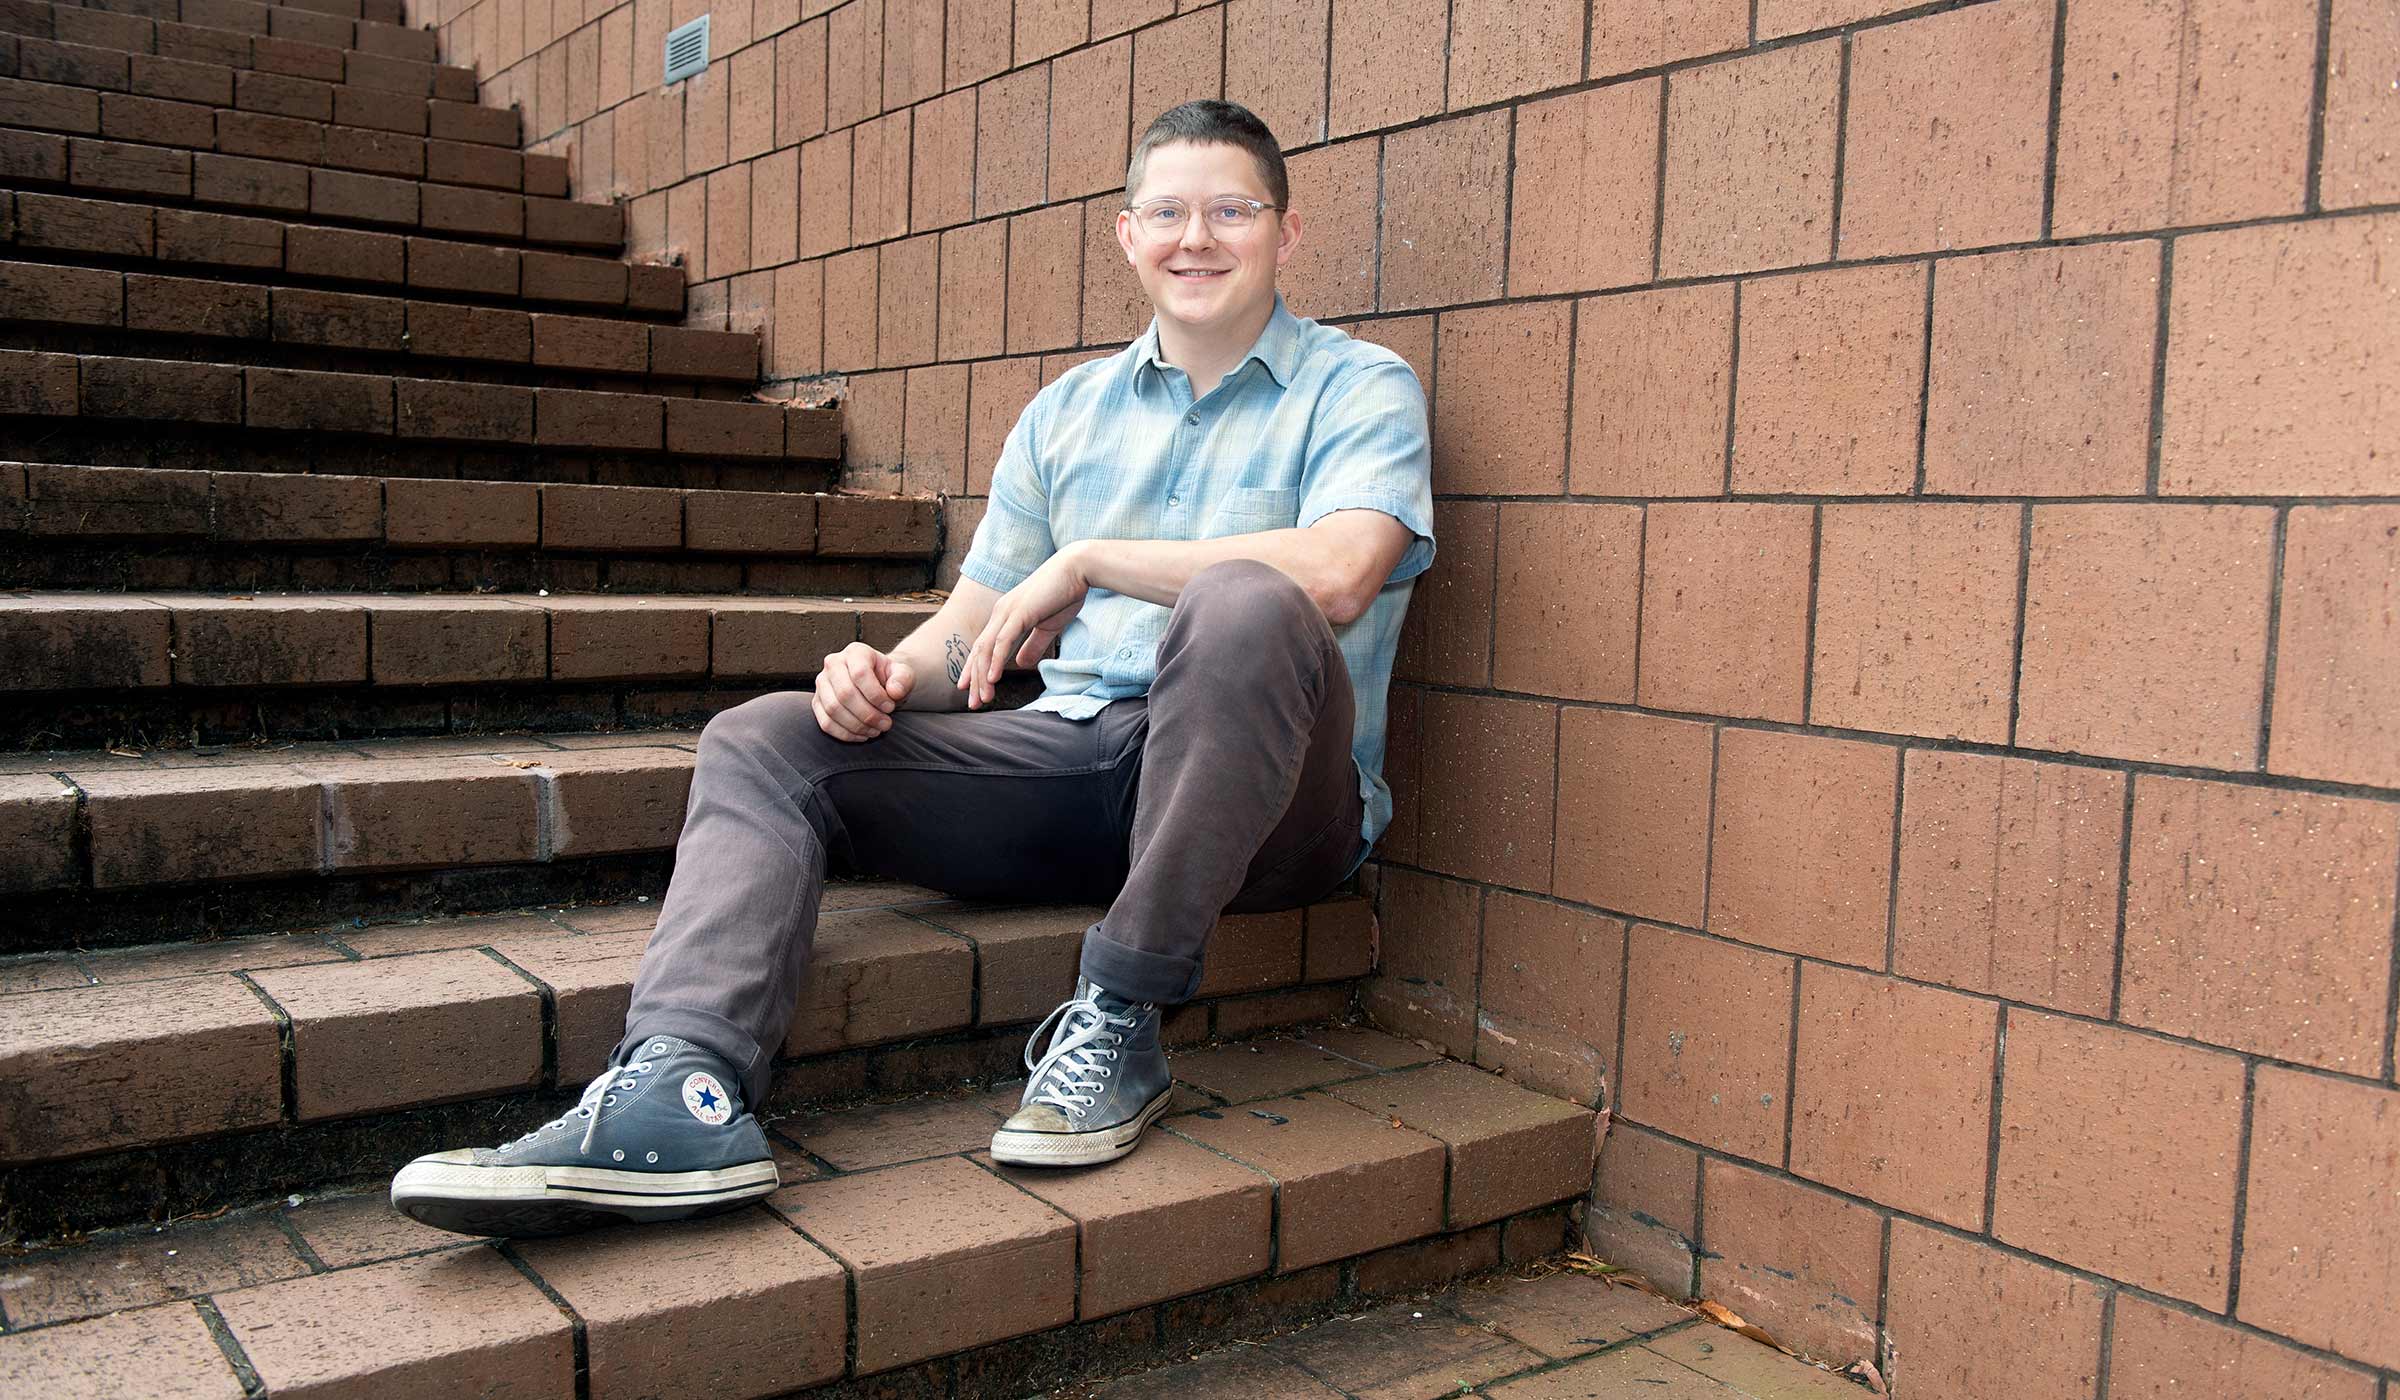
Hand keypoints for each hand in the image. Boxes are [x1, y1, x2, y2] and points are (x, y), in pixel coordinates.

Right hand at [813, 642, 914, 740]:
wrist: (878, 683)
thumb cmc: (890, 678)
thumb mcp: (903, 674)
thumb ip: (903, 679)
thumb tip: (894, 691)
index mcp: (856, 652)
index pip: (860, 674)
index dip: (876, 695)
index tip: (890, 707)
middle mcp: (833, 663)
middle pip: (845, 694)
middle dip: (868, 714)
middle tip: (885, 724)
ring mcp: (822, 683)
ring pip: (833, 709)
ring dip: (857, 726)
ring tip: (876, 730)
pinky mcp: (817, 702)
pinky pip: (826, 723)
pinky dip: (845, 734)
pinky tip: (863, 735)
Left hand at [961, 549, 1088, 708]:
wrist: (1077, 569)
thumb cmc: (1064, 594)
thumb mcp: (1047, 626)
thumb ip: (1033, 645)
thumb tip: (1021, 663)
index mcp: (1005, 615)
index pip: (985, 647)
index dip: (975, 669)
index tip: (972, 690)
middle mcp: (1000, 613)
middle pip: (980, 651)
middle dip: (974, 679)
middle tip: (973, 704)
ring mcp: (1007, 612)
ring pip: (987, 649)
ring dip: (982, 676)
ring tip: (982, 698)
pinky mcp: (1019, 613)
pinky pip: (1003, 641)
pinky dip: (995, 660)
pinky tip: (992, 678)